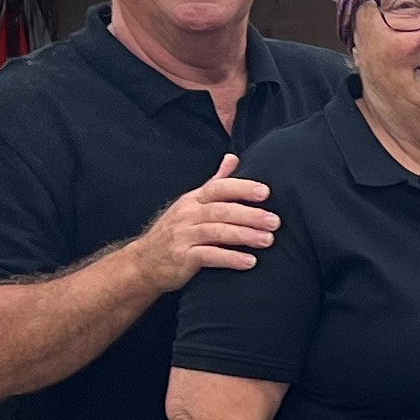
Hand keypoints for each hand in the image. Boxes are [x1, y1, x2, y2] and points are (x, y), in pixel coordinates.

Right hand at [135, 156, 277, 292]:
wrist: (144, 261)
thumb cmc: (177, 230)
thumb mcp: (192, 203)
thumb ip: (215, 183)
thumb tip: (233, 158)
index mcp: (194, 200)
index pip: (218, 188)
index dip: (241, 188)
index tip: (265, 192)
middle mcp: (188, 215)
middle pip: (221, 211)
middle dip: (250, 215)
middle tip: (275, 221)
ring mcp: (184, 236)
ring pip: (216, 232)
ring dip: (244, 235)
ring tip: (268, 240)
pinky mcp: (182, 258)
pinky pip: (209, 256)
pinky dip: (230, 258)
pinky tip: (250, 262)